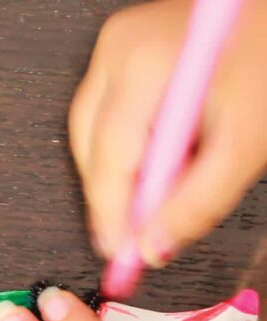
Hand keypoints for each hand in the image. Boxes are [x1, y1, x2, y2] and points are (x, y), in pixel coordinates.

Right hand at [69, 0, 266, 265]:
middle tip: (136, 237)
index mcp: (142, 67)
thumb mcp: (245, 142)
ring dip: (118, 176)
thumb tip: (151, 249)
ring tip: (156, 193)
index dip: (112, 217)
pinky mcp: (119, 53)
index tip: (120, 255)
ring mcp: (114, 49)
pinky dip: (123, 150)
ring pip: (90, 137)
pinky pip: (102, 117)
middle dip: (113, 199)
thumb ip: (197, 204)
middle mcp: (117, 53)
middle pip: (91, 151)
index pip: (109, 162)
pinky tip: (152, 161)